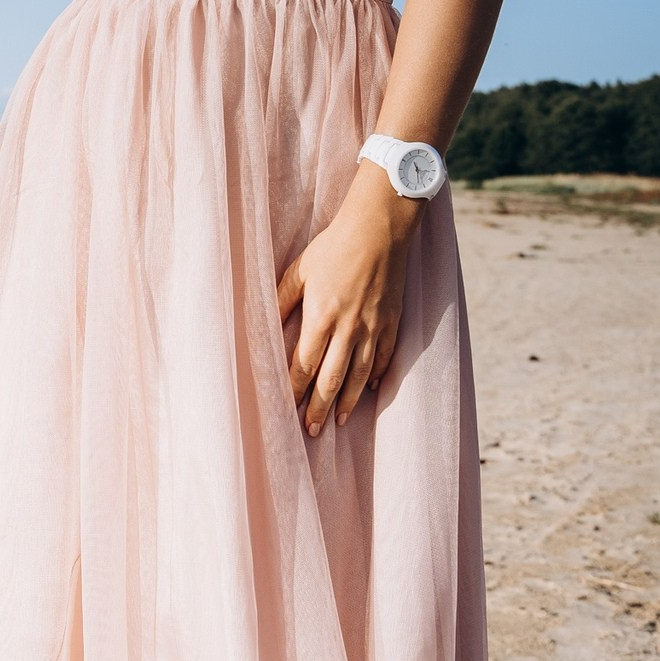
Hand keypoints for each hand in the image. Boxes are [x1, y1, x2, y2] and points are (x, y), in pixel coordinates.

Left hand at [277, 167, 419, 435]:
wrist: (380, 229)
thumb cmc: (334, 247)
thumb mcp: (299, 271)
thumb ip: (281, 300)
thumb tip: (265, 324)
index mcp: (322, 316)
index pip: (303, 364)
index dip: (294, 389)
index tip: (285, 409)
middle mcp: (350, 328)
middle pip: (332, 378)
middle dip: (318, 407)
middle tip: (310, 431)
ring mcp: (375, 327)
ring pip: (360, 375)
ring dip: (348, 401)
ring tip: (337, 421)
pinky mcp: (394, 321)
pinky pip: (385, 357)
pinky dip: (375, 376)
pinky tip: (368, 389)